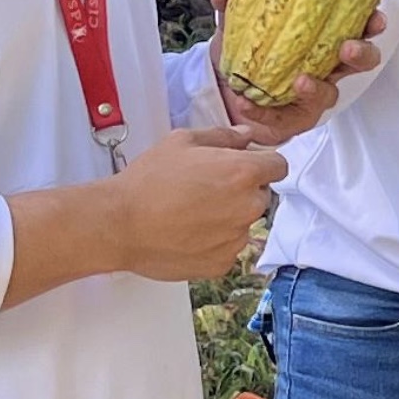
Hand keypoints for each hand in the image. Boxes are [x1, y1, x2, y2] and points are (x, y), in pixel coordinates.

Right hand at [101, 125, 287, 283]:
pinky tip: (185, 234)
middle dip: (241, 191)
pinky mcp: (222, 263)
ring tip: (189, 214)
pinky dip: (213, 243)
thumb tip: (248, 135)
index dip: (262, 164)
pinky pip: (227, 249)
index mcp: (243, 173)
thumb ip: (223, 136)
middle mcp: (248, 207)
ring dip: (226, 218)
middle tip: (205, 190)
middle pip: (260, 196)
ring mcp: (236, 239)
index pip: (279, 166)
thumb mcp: (182, 142)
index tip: (244, 167)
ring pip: (242, 224)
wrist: (119, 224)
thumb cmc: (148, 180)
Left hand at [207, 0, 380, 139]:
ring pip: (330, 94)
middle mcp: (328, 66)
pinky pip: (286, 117)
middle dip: (361, 54)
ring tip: (300, 82)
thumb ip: (232, 5)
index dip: (371, 22)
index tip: (374, 17)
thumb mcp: (238, 25)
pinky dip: (265, 111)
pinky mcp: (295, 119)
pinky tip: (246, 103)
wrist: (223, 91)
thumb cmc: (248, 53)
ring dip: (317, 88)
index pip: (358, 26)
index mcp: (325, 37)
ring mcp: (315, 94)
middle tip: (347, 48)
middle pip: (362, 61)